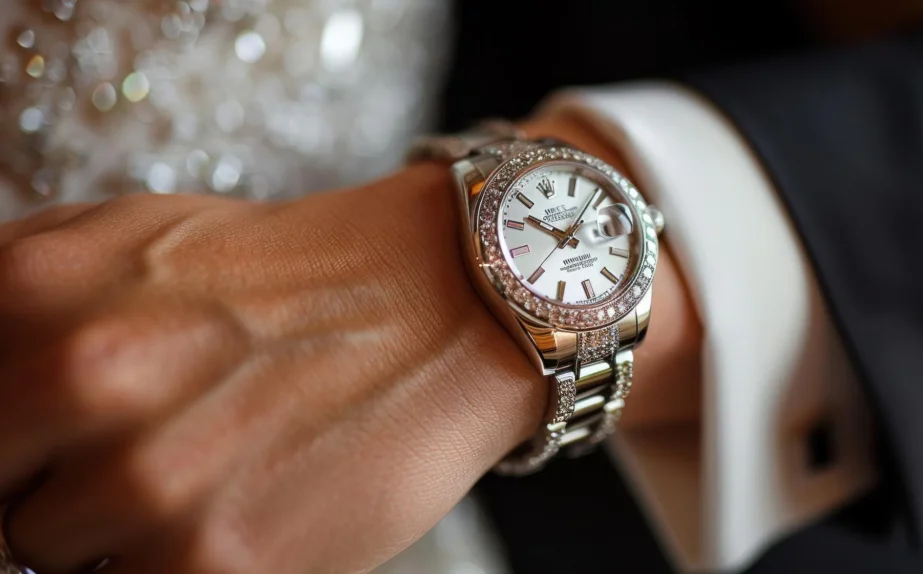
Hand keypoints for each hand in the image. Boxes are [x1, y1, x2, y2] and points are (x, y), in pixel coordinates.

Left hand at [0, 113, 701, 572]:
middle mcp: (76, 381)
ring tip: (193, 471)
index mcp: (31, 291)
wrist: (442, 305)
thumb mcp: (132, 235)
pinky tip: (227, 507)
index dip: (7, 438)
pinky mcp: (217, 563)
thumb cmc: (291, 273)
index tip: (38, 445)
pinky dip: (169, 559)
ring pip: (50, 556)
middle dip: (39, 482)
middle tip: (121, 450)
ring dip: (106, 529)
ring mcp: (144, 481)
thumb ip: (19, 299)